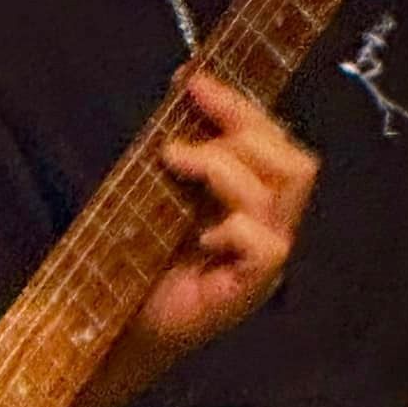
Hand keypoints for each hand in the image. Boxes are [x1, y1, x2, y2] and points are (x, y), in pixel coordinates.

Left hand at [73, 72, 316, 406]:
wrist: (112, 326)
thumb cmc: (134, 260)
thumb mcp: (159, 188)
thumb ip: (182, 148)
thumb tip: (186, 87)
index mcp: (253, 199)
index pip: (276, 141)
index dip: (241, 105)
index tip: (193, 80)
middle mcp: (269, 227)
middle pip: (294, 159)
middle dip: (241, 124)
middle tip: (186, 118)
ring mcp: (265, 260)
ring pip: (283, 188)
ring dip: (224, 164)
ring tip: (175, 163)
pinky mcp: (250, 289)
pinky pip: (265, 242)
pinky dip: (231, 224)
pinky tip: (197, 233)